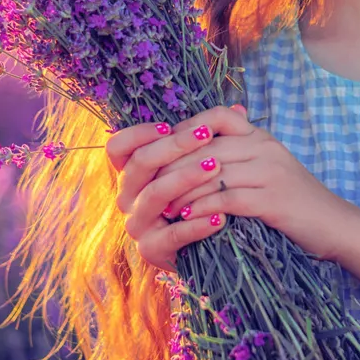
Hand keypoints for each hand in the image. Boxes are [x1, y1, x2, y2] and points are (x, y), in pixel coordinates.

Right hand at [105, 108, 236, 271]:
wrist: (206, 249)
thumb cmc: (200, 200)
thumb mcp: (198, 168)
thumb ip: (212, 142)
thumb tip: (240, 109)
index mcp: (132, 174)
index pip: (118, 148)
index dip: (139, 134)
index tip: (169, 127)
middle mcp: (128, 197)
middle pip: (139, 164)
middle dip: (173, 147)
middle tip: (205, 136)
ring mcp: (137, 224)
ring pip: (155, 194)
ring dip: (186, 178)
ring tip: (216, 167)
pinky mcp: (151, 250)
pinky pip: (173, 235)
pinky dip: (197, 225)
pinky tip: (221, 217)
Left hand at [106, 105, 349, 269]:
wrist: (336, 226)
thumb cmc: (294, 201)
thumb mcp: (267, 168)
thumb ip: (238, 154)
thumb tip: (200, 144)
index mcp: (261, 136)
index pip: (216, 115)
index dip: (185, 129)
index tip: (162, 150)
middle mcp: (265, 147)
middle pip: (206, 146)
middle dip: (173, 165)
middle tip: (150, 183)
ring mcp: (271, 172)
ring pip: (213, 172)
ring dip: (182, 190)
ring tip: (163, 205)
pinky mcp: (274, 200)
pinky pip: (228, 198)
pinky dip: (203, 208)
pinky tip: (187, 219)